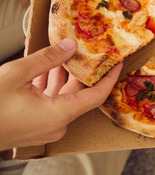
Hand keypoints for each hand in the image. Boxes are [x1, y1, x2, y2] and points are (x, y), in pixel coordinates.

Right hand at [0, 39, 120, 149]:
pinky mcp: (33, 128)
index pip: (96, 96)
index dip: (110, 78)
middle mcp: (56, 125)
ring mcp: (44, 129)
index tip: (118, 62)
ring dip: (62, 77)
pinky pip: (48, 105)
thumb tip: (71, 45)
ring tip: (63, 54)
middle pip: (79, 95)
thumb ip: (47, 59)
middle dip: (82, 71)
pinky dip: (48, 87)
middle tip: (88, 50)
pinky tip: (42, 69)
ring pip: (62, 98)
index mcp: (59, 115)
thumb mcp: (16, 75)